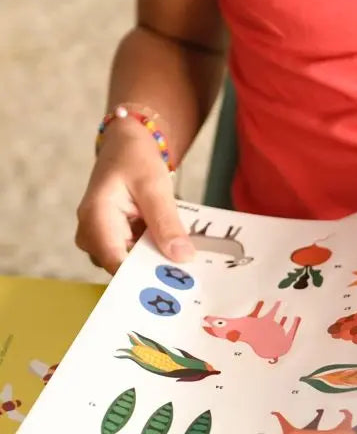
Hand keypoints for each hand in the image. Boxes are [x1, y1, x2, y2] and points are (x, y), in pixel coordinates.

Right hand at [75, 119, 193, 273]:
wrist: (126, 147)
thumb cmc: (135, 160)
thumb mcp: (155, 187)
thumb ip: (167, 223)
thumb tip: (182, 257)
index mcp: (95, 218)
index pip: (116, 263)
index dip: (143, 278)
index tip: (173, 285)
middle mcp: (91, 235)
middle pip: (124, 269)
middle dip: (155, 272)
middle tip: (188, 279)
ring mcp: (100, 242)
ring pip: (131, 267)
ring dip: (157, 265)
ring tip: (184, 265)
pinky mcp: (113, 244)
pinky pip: (135, 259)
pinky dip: (155, 257)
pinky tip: (174, 256)